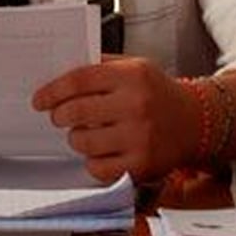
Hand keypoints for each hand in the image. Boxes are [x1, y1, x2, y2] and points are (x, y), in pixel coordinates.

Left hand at [31, 56, 197, 181]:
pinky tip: (105, 150)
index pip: (80, 79)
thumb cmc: (159, 94)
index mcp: (134, 75)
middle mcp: (137, 104)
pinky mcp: (140, 164)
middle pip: (75, 112)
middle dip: (60, 115)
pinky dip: (94, 160)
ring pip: (82, 141)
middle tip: (61, 116)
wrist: (196, 121)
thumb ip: (103, 67)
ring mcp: (139, 136)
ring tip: (90, 132)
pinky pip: (96, 167)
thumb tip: (61, 75)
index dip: (53, 90)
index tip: (40, 99)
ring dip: (77, 138)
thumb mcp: (138, 68)